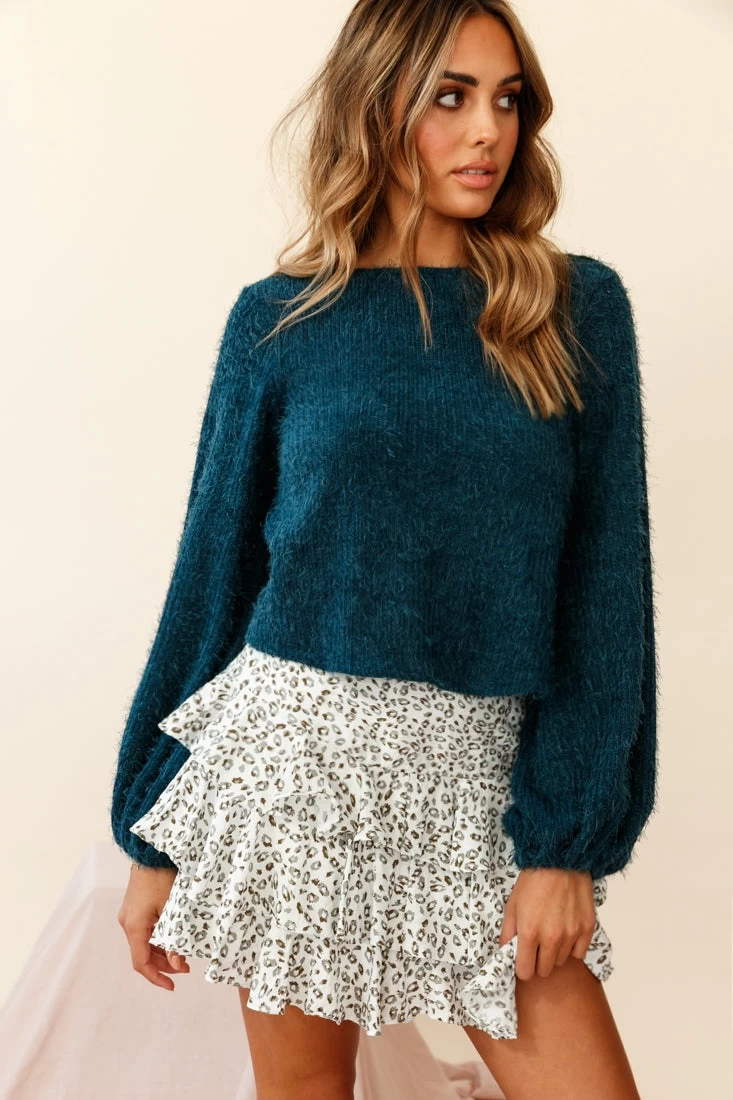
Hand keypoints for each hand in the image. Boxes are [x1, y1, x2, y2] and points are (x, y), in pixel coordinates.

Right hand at [117, 862, 190, 990]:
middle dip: (164, 965)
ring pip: (144, 943)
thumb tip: (179, 966)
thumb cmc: (163, 878)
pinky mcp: (134, 908)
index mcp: (134, 927)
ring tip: (182, 955)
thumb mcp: (173, 910)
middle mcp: (127, 923)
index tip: (172, 986)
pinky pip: (144, 931)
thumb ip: (175, 940)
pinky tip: (173, 938)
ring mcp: (130, 915)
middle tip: (187, 968)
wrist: (150, 852)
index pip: (141, 963)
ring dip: (161, 952)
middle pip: (143, 954)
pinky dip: (158, 939)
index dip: (156, 977)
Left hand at [498, 867, 596, 980]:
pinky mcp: (587, 928)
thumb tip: (505, 954)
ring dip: (555, 952)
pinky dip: (572, 947)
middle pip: (544, 971)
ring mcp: (572, 934)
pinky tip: (565, 930)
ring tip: (551, 931)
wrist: (559, 860)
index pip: (526, 972)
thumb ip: (507, 934)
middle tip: (536, 945)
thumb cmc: (533, 881)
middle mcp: (551, 938)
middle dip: (538, 962)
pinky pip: (579, 953)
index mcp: (529, 933)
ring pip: (561, 961)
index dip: (523, 967)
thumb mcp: (512, 905)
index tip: (523, 959)